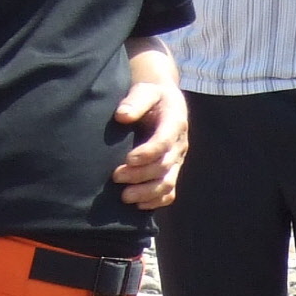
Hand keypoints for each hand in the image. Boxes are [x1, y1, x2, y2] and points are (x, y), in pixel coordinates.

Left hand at [112, 75, 188, 207]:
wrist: (165, 103)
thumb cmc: (151, 97)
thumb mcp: (145, 90)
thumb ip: (135, 101)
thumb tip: (122, 116)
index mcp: (175, 123)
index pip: (164, 142)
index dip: (147, 153)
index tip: (127, 159)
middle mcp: (179, 144)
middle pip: (163, 166)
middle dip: (139, 174)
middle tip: (116, 176)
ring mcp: (177, 161)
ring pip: (167, 183)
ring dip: (146, 193)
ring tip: (124, 197)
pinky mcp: (172, 171)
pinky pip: (169, 193)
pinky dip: (155, 201)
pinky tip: (138, 205)